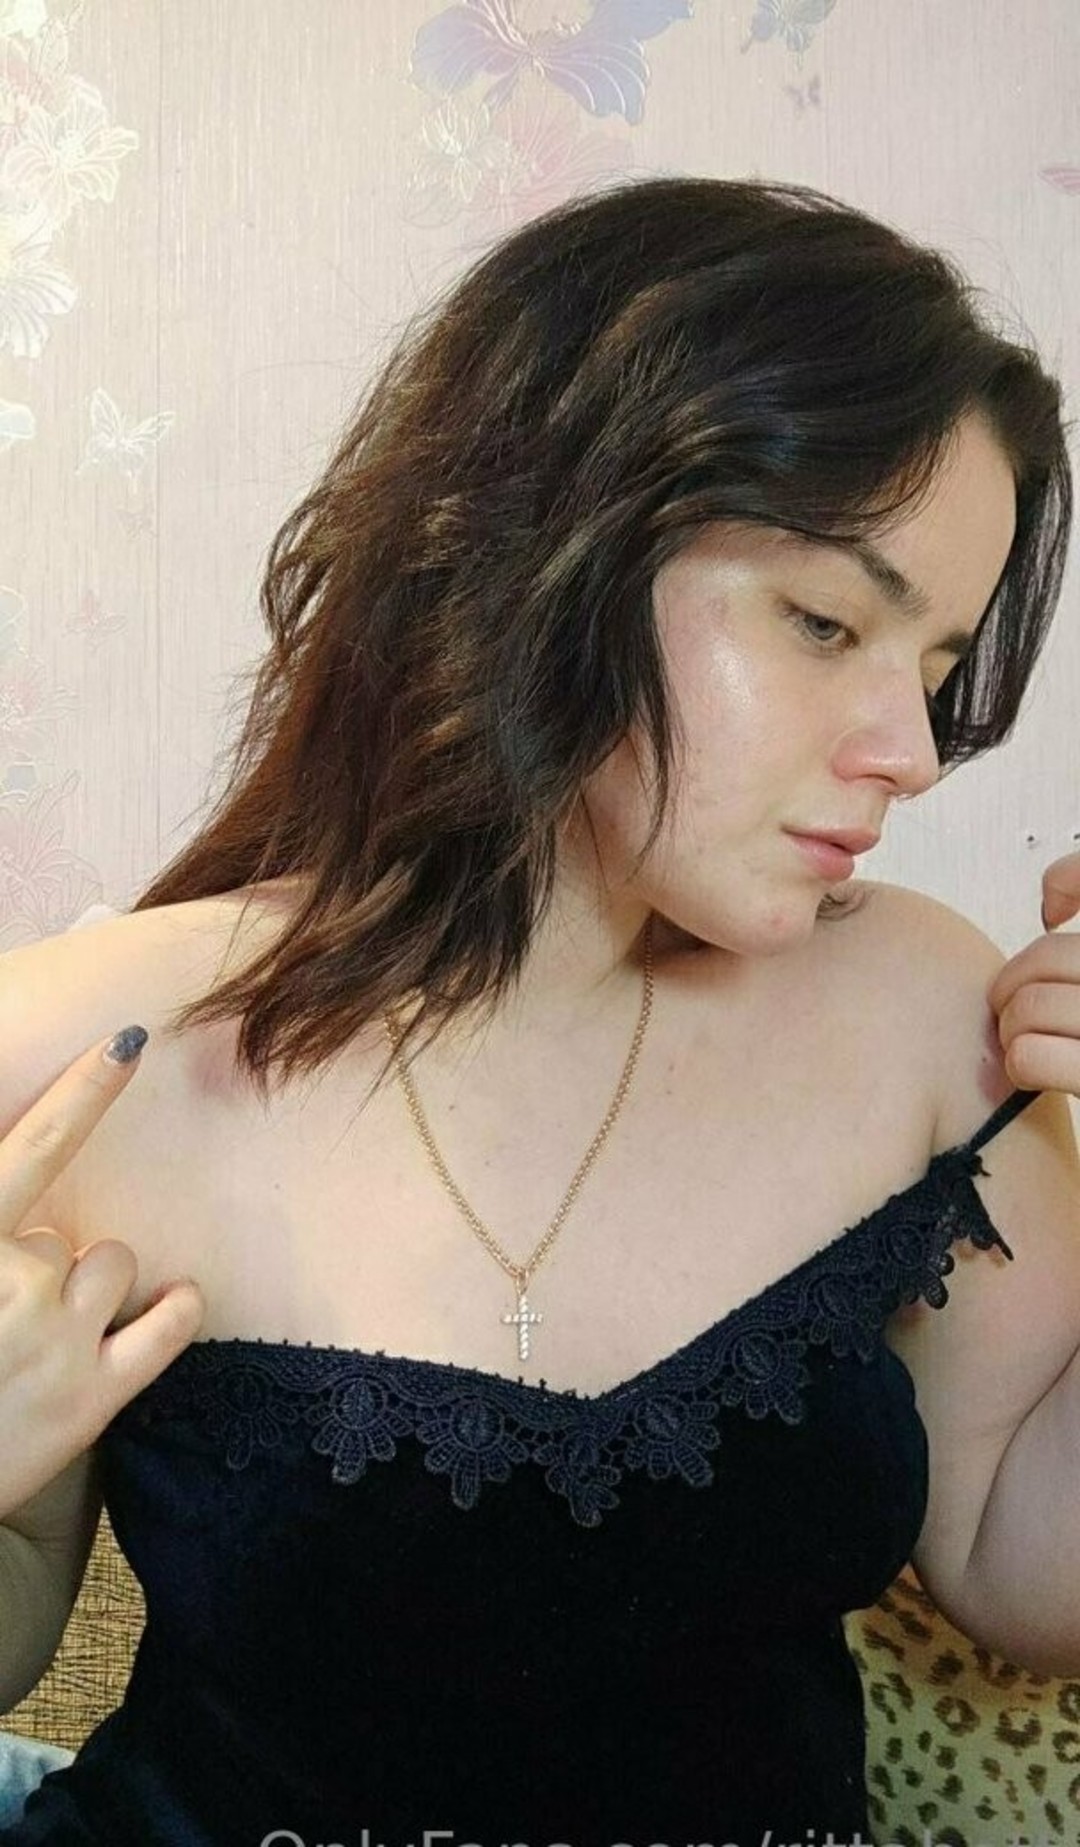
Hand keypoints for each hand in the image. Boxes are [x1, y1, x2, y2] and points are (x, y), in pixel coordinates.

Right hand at [0, 1031, 204, 1521]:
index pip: (34, 1149)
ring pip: (114, 1264)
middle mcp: (14, 1284)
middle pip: (60, 1234)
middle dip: (35, 1266)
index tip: (129, 1042)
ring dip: (87, 1290)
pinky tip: (172, 1305)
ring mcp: (58, 1341)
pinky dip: (176, 1310)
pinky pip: (168, 1326)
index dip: (83, 1092)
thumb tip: (29, 1220)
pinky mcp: (93, 1399)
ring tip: (42, 1338)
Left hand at [987, 851, 1079, 1097]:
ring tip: (1024, 1043)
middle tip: (1016, 1008)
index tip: (1051, 912)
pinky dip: (1020, 1063)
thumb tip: (1050, 910)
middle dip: (1014, 983)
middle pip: (1051, 955)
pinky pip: (1034, 1055)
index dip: (1066, 880)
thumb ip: (1075, 957)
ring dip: (1012, 1029)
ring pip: (1033, 1005)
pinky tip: (1033, 1071)